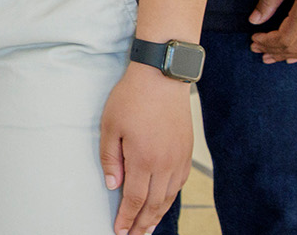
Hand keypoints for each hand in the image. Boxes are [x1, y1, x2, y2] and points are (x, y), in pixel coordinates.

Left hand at [100, 63, 191, 234]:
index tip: (119, 231)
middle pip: (154, 204)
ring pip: (169, 196)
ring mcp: (179, 159)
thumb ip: (111, 159)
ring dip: (158, 215)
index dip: (127, 218)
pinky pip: (179, 183)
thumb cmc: (131, 98)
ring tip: (147, 228)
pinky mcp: (186, 151)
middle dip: (142, 223)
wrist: (162, 77)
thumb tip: (113, 186)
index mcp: (143, 159)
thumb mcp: (110, 126)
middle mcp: (165, 164)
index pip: (135, 199)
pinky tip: (163, 202)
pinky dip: (170, 197)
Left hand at [247, 0, 296, 62]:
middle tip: (255, 48)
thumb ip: (269, 0)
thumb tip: (254, 20)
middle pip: (294, 48)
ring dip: (288, 55)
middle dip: (273, 50)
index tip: (253, 38)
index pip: (284, 38)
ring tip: (271, 56)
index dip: (266, 42)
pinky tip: (295, 56)